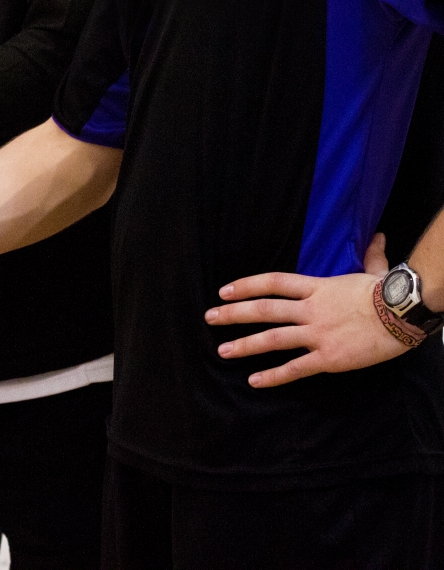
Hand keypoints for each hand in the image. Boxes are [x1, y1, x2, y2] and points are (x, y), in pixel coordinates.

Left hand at [205, 233, 405, 387]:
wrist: (406, 314)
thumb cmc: (391, 293)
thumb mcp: (375, 270)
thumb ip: (370, 255)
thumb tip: (378, 236)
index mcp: (317, 287)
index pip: (273, 283)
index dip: (245, 285)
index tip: (224, 291)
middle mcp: (311, 309)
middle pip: (264, 309)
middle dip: (233, 314)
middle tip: (210, 318)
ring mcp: (318, 334)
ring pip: (273, 339)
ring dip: (245, 345)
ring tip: (223, 351)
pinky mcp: (329, 357)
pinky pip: (296, 368)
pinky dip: (274, 376)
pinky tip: (254, 381)